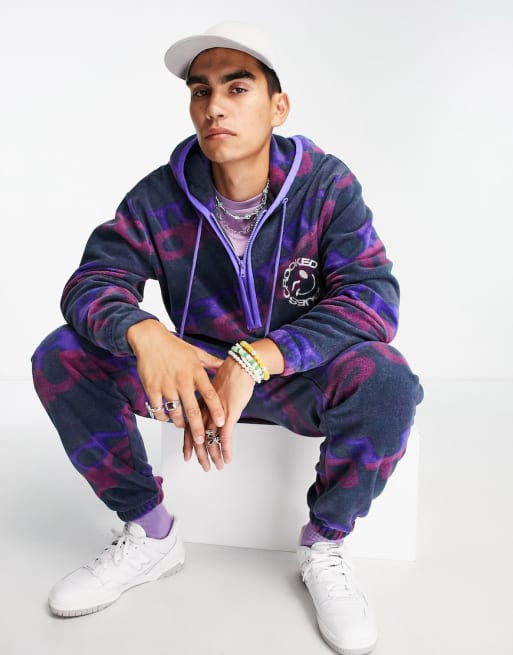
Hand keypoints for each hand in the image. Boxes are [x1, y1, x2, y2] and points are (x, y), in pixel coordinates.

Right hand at [127, 319, 224, 441]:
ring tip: (183, 427)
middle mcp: (182, 380)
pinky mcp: (151, 388)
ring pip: (175, 412)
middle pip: (192, 410)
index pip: (209, 394)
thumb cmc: (174, 346)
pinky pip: (158, 409)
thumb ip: (211, 362)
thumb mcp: (196, 352)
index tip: (222, 422)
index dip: (216, 410)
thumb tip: (225, 365)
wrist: (150, 339)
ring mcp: (166, 385)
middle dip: (198, 428)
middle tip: (203, 440)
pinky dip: (163, 417)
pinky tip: (166, 418)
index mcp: (195, 371)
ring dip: (180, 424)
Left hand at [183, 356, 254, 470]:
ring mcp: (216, 414)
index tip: (186, 456)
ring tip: (217, 466)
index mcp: (200, 406)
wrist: (239, 366)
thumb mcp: (214, 391)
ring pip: (211, 441)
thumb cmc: (229, 376)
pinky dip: (226, 450)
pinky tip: (227, 459)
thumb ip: (209, 403)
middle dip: (201, 455)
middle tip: (204, 466)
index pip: (189, 429)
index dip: (188, 444)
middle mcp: (205, 411)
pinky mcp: (229, 414)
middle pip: (198, 438)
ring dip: (214, 456)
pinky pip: (226, 437)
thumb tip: (209, 412)